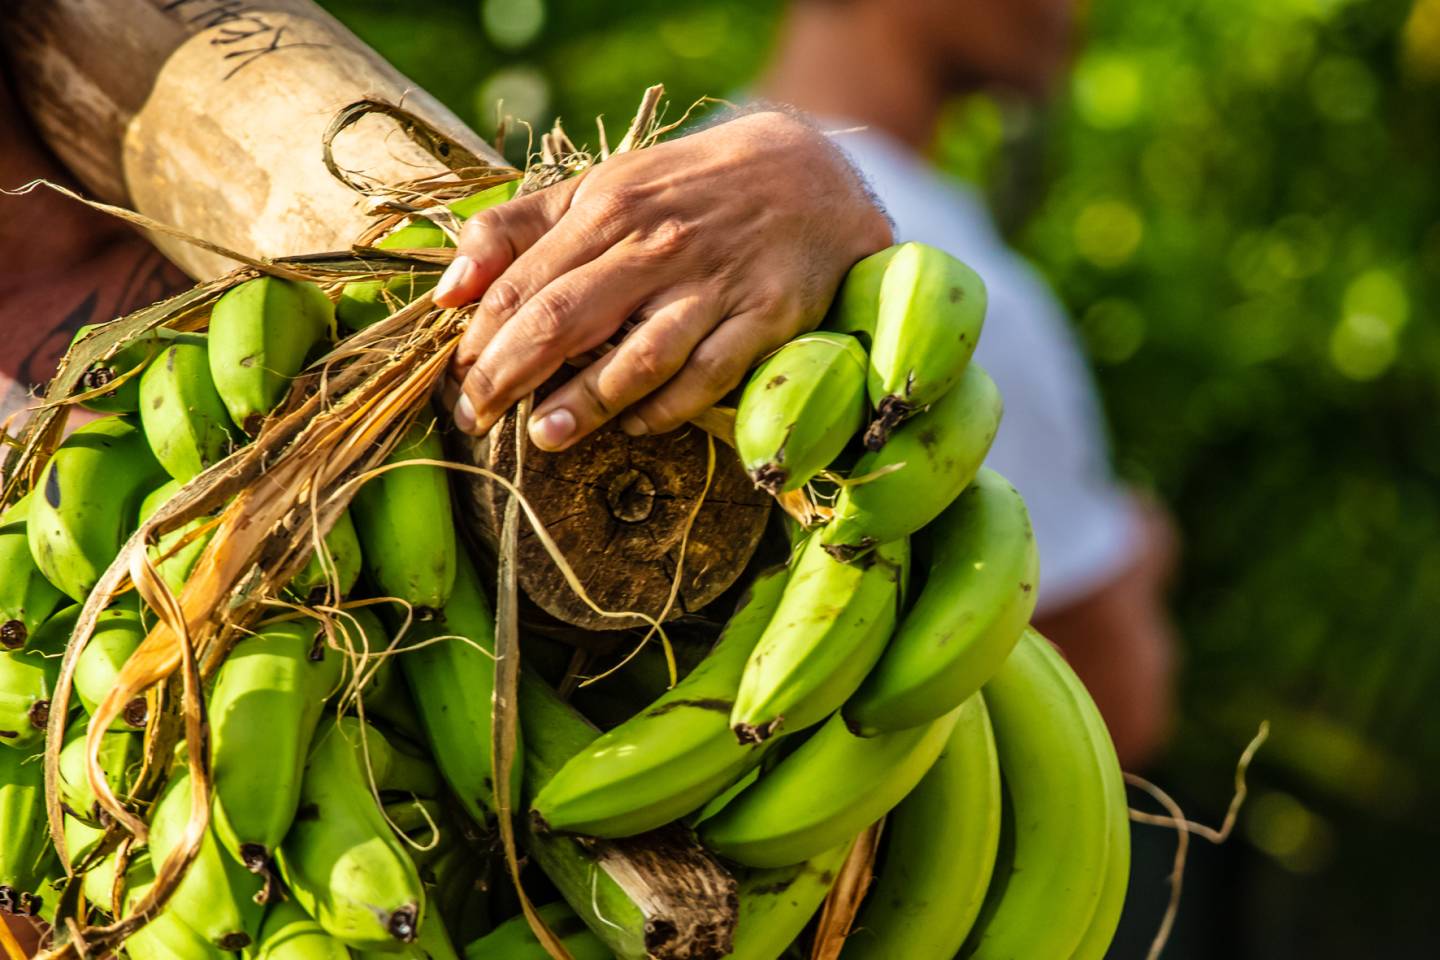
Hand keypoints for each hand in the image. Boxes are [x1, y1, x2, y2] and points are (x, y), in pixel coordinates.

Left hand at [435, 109, 891, 449]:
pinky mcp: (764, 317)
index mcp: (607, 207)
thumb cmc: (684, 192)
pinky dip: (669, 407)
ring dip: (586, 401)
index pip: (523, 282)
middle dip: (510, 375)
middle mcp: (655, 245)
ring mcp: (713, 285)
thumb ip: (519, 230)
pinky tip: (637, 425)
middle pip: (565, 319)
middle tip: (476, 419)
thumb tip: (447, 289)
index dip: (481, 337)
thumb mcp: (601, 186)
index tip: (455, 379)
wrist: (810, 177)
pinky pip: (708, 375)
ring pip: (638, 355)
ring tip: (544, 437)